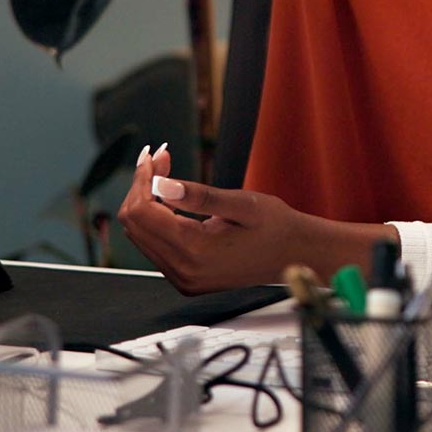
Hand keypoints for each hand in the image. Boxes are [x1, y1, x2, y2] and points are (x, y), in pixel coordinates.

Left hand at [118, 146, 396, 294]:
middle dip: (142, 185)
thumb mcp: (243, 204)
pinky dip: (156, 217)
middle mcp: (183, 271)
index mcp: (196, 253)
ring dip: (146, 199)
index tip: (156, 153)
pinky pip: (155, 245)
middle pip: (135, 224)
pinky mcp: (185, 278)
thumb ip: (200, 196)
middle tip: (160, 156)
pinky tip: (168, 196)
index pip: (144, 212)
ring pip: (140, 235)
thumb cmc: (277, 228)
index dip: (144, 178)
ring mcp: (182, 279)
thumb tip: (160, 186)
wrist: (296, 256)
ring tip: (163, 169)